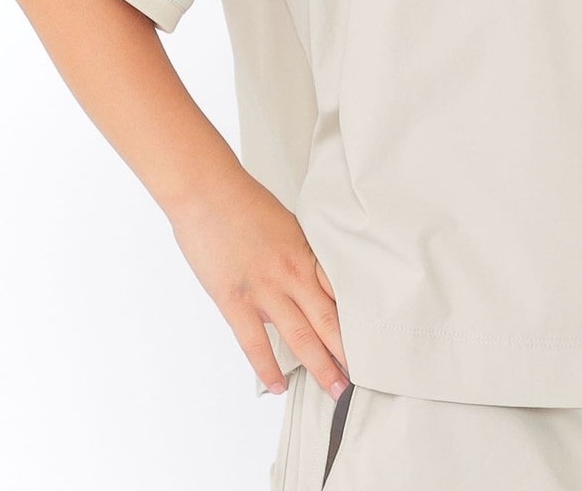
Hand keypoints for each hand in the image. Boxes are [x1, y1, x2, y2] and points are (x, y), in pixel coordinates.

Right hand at [166, 169, 348, 400]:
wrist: (208, 191)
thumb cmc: (242, 200)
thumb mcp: (284, 223)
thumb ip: (297, 253)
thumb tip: (305, 277)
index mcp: (306, 253)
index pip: (340, 293)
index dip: (357, 319)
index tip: (373, 339)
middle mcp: (292, 274)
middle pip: (328, 320)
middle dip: (347, 352)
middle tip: (364, 377)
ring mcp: (265, 290)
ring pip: (300, 337)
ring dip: (320, 366)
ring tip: (336, 389)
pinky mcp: (236, 300)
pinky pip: (255, 343)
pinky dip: (267, 368)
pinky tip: (277, 386)